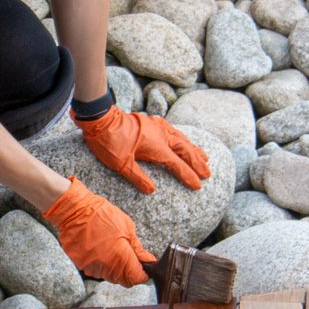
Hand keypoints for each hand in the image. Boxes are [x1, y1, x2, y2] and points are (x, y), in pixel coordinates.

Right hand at [42, 177, 152, 284]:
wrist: (74, 210)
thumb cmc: (102, 214)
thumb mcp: (127, 227)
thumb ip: (137, 249)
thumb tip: (148, 261)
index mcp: (120, 257)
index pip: (136, 278)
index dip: (142, 273)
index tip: (143, 265)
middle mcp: (105, 267)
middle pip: (123, 279)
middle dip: (128, 269)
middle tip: (127, 253)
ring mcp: (91, 267)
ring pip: (109, 275)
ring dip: (114, 266)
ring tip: (110, 247)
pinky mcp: (80, 265)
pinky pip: (95, 269)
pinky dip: (100, 262)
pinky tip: (98, 247)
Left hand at [72, 105, 210, 194]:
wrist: (100, 117)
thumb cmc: (108, 142)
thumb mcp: (121, 164)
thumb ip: (138, 177)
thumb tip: (152, 190)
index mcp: (157, 147)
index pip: (178, 165)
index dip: (189, 176)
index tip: (198, 185)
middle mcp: (161, 135)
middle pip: (186, 150)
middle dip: (198, 162)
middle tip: (208, 173)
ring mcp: (157, 126)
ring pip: (181, 139)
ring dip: (193, 149)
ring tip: (205, 157)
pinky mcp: (151, 121)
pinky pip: (173, 130)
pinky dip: (182, 138)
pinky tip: (184, 140)